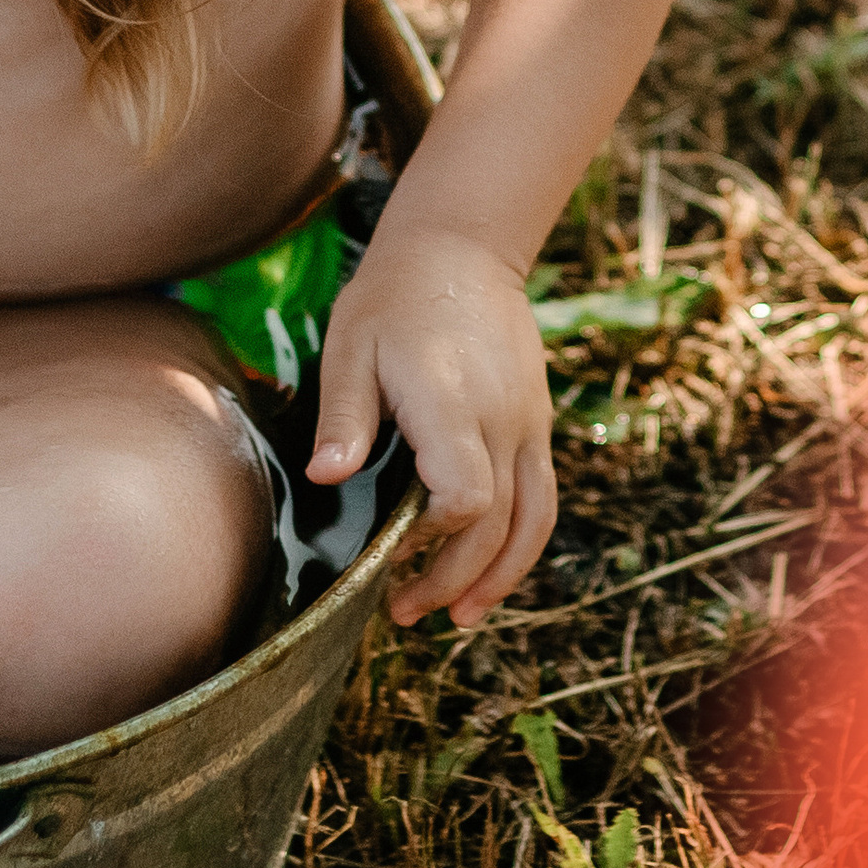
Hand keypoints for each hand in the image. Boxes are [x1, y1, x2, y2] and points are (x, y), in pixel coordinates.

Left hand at [307, 223, 555, 630]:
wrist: (464, 249)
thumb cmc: (394, 297)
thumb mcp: (351, 345)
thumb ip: (344, 415)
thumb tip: (326, 478)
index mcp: (451, 402)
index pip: (465, 495)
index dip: (435, 536)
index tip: (392, 549)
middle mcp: (502, 421)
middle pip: (494, 525)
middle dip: (452, 578)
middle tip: (402, 611)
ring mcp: (528, 426)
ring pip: (531, 522)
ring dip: (497, 578)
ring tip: (456, 618)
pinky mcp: (537, 427)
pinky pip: (542, 500)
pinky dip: (522, 547)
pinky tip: (491, 577)